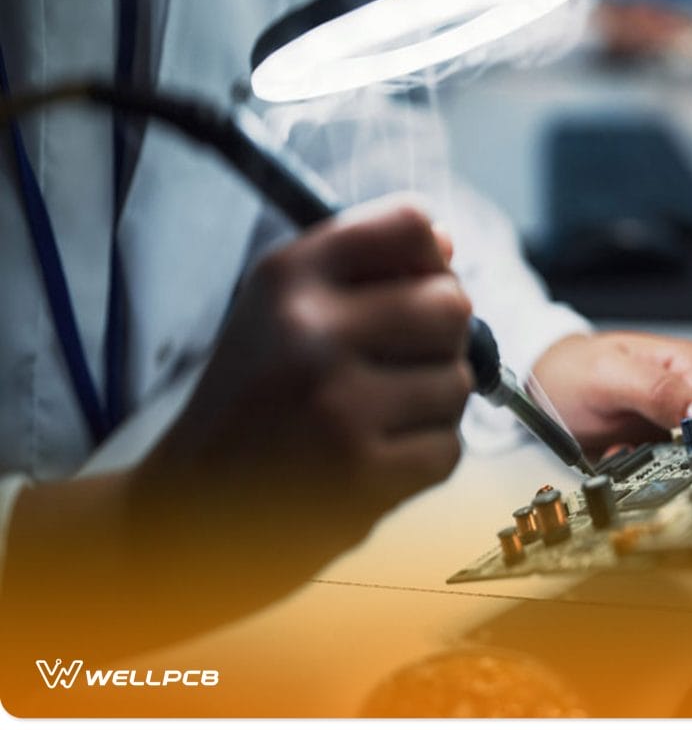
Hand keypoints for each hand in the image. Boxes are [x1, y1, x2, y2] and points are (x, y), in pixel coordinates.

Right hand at [133, 198, 472, 598]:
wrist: (194, 507)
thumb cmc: (253, 400)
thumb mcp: (279, 306)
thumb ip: (360, 265)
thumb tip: (447, 245)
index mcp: (289, 278)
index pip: (410, 224)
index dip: (431, 260)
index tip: (414, 287)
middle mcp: (311, 332)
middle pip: (451, 304)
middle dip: (441, 337)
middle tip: (399, 362)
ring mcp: (339, 406)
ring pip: (458, 381)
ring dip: (432, 403)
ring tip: (376, 415)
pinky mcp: (363, 474)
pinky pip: (448, 448)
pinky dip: (424, 456)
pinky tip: (375, 455)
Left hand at [531, 332, 691, 458]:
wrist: (551, 380)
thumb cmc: (574, 371)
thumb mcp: (607, 377)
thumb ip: (656, 391)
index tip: (665, 457)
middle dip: (675, 459)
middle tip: (632, 449)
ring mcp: (688, 412)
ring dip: (658, 464)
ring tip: (622, 447)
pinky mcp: (672, 432)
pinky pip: (674, 462)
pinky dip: (648, 466)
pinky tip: (624, 450)